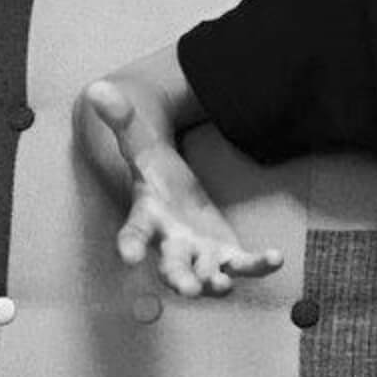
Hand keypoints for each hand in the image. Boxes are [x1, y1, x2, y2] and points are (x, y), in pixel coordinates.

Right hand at [86, 80, 283, 297]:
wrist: (170, 194)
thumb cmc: (151, 173)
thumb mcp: (139, 143)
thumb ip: (122, 119)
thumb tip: (100, 87)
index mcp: (147, 219)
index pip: (133, 235)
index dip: (129, 246)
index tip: (128, 257)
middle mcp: (170, 244)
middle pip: (171, 266)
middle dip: (179, 279)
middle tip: (189, 290)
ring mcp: (198, 254)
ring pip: (207, 275)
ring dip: (217, 281)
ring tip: (226, 285)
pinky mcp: (224, 255)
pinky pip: (242, 265)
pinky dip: (258, 264)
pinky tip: (276, 258)